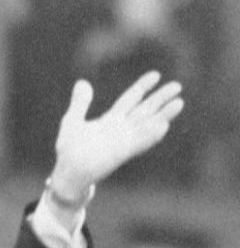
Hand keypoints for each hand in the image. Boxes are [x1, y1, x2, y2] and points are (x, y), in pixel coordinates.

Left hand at [46, 71, 184, 198]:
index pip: (130, 100)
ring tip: (179, 103)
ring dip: (163, 115)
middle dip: (160, 98)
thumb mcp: (72, 121)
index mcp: (111, 120)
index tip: (156, 74)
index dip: (142, 87)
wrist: (67, 174)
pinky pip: (138, 142)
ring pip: (147, 125)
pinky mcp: (120, 154)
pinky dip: (150, 134)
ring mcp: (123, 141)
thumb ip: (80, 103)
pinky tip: (163, 126)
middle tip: (177, 85)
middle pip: (145, 110)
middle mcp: (121, 130)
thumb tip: (82, 82)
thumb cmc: (70, 150)